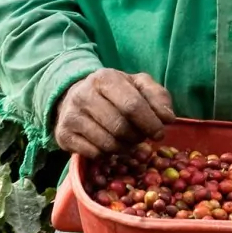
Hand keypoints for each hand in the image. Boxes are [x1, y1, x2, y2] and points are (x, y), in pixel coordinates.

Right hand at [53, 69, 174, 158]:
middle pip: (120, 127)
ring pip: (108, 143)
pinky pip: (95, 154)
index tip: (160, 133)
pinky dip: (109, 154)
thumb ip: (158, 96)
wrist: (76, 96)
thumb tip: (168, 118)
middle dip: (138, 136)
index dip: (150, 123)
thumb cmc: (115, 92)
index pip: (132, 105)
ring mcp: (70, 116)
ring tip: (128, 140)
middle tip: (142, 136)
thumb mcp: (138, 86)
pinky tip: (111, 144)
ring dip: (125, 147)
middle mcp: (83, 95)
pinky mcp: (63, 136)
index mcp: (105, 78)